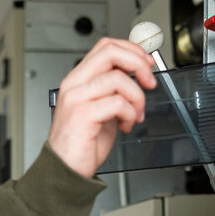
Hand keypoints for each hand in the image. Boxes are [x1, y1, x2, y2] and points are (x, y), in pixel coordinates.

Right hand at [47, 37, 156, 177]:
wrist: (65, 169)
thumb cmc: (82, 143)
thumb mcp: (100, 108)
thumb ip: (113, 90)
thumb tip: (137, 77)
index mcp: (78, 79)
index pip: (106, 46)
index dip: (131, 50)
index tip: (147, 63)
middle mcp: (75, 84)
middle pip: (111, 52)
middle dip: (138, 64)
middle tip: (149, 82)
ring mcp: (77, 98)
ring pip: (118, 78)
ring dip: (137, 97)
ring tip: (135, 114)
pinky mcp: (83, 115)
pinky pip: (118, 103)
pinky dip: (130, 114)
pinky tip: (126, 125)